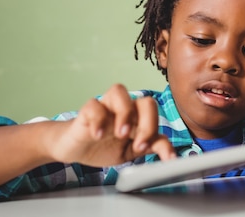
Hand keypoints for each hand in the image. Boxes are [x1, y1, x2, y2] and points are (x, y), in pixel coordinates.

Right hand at [49, 84, 175, 165]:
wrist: (73, 147)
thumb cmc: (103, 146)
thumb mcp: (130, 152)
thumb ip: (150, 147)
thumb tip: (171, 153)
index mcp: (138, 117)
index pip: (156, 116)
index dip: (159, 133)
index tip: (157, 154)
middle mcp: (124, 108)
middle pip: (145, 101)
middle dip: (147, 123)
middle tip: (138, 144)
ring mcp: (106, 107)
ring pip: (119, 91)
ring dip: (124, 113)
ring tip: (121, 134)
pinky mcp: (87, 111)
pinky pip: (93, 105)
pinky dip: (97, 120)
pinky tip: (97, 135)